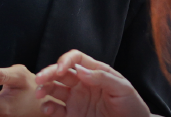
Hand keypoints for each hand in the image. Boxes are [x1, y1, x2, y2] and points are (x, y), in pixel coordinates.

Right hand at [34, 50, 150, 116]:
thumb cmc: (132, 105)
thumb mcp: (123, 88)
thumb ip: (102, 77)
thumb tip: (80, 70)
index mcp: (94, 71)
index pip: (76, 59)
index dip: (65, 60)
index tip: (60, 69)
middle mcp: (82, 83)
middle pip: (60, 73)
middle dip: (48, 73)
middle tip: (39, 79)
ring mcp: (76, 99)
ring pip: (54, 89)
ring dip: (44, 89)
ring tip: (39, 94)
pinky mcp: (72, 114)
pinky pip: (55, 109)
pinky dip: (47, 108)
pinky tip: (47, 109)